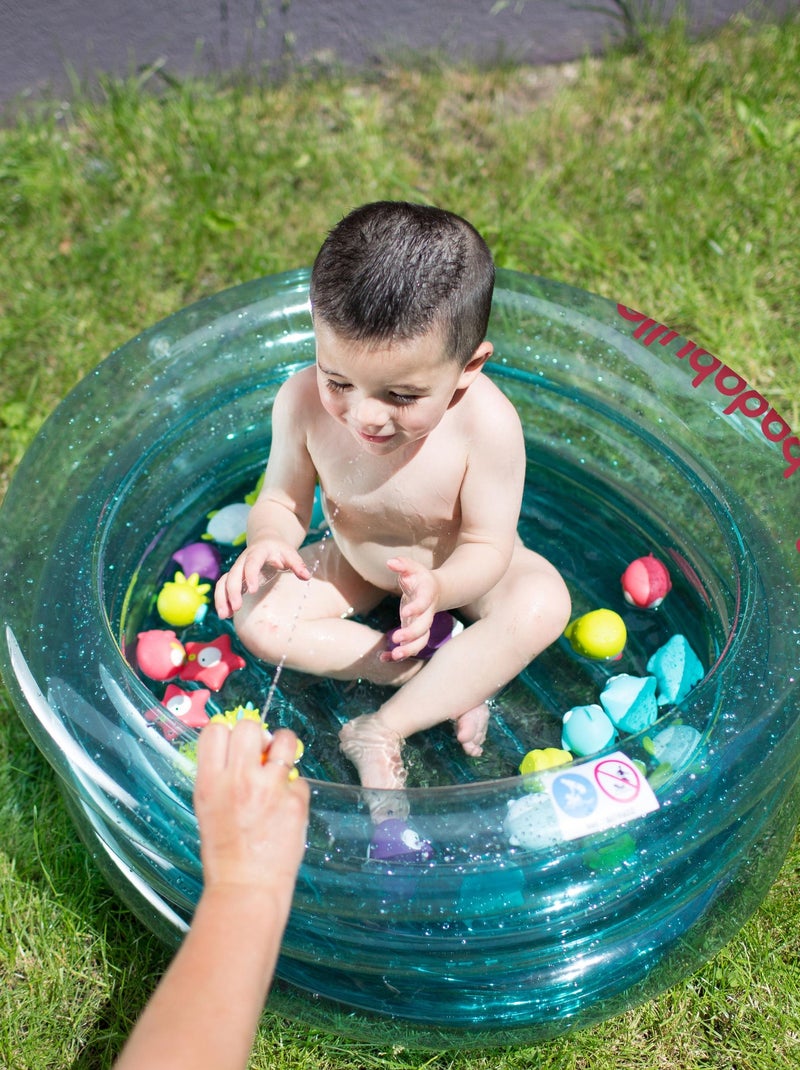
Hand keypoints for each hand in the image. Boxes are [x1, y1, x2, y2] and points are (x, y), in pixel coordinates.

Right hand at [193, 721, 309, 896]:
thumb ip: (221, 776)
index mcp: (210, 782)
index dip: (227, 733)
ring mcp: (270, 788)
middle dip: (257, 735)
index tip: (235, 744)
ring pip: (284, 739)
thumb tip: (241, 749)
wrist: (247, 887)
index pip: (215, 730)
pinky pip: (299, 778)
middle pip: (249, 727)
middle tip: (260, 754)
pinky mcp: (295, 800)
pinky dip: (294, 789)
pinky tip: (286, 807)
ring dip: (284, 748)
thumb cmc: (225, 852)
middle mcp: (238, 779)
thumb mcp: (209, 808)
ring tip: (281, 766)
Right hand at [214, 538, 310, 617]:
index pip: (252, 562)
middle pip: (234, 574)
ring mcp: (236, 569)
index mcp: (258, 552)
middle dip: (233, 591)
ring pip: (224, 581)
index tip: (252, 590)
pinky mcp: (234, 577)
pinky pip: (223, 587)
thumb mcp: (290, 553)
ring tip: (224, 615)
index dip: (250, 575)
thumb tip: (306, 576)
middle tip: (236, 607)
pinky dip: (222, 599)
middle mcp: (243, 560)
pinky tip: (226, 614)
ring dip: (222, 598)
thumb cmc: (280, 550)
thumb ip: (298, 564)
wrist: (266, 541)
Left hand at [381, 556, 440, 660]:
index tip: (404, 613)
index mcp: (427, 596)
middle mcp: (426, 614)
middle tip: (396, 638)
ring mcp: (421, 626)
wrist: (435, 592)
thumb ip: (403, 564)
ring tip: (394, 655)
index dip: (416, 608)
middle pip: (423, 627)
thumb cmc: (420, 579)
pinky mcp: (413, 634)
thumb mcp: (412, 568)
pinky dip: (397, 656)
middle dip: (411, 634)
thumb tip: (390, 562)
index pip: (424, 603)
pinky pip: (409, 648)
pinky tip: (383, 658)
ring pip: (420, 642)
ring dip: (408, 650)